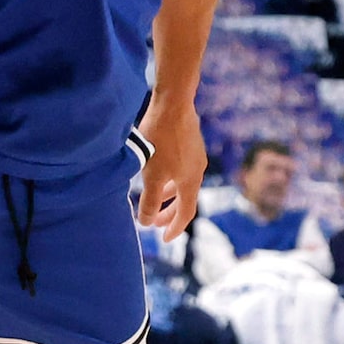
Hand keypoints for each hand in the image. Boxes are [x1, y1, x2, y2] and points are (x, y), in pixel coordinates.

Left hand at [134, 103, 207, 243]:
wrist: (174, 104)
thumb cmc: (161, 140)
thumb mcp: (152, 174)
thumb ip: (150, 201)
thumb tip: (147, 223)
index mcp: (190, 181)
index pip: (186, 213)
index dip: (175, 228)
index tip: (164, 239)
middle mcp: (197, 170)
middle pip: (185, 200)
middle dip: (169, 213)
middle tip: (154, 223)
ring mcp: (195, 156)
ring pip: (182, 184)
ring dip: (168, 195)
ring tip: (152, 199)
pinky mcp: (189, 143)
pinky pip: (181, 170)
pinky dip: (169, 180)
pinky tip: (157, 172)